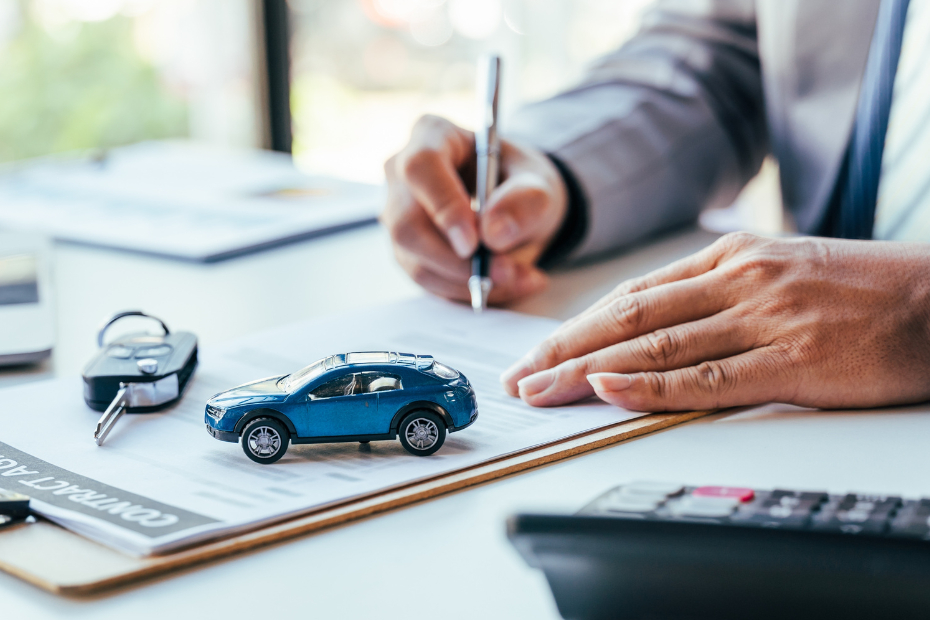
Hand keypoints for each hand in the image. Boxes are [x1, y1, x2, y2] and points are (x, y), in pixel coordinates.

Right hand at [381, 115, 567, 304]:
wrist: (516, 208)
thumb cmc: (522, 184)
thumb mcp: (539, 185)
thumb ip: (524, 201)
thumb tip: (493, 233)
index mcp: (432, 136)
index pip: (421, 168)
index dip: (443, 207)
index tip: (474, 242)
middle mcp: (402, 174)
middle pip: (407, 224)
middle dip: (457, 260)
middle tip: (505, 271)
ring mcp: (398, 215)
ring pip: (416, 261)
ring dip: (469, 281)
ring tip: (519, 278)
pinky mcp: (407, 251)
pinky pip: (428, 281)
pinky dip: (467, 291)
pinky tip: (503, 284)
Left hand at [500, 232, 929, 410]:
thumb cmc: (867, 292)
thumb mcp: (783, 272)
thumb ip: (722, 294)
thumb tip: (662, 326)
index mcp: (732, 258)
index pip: (633, 294)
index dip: (578, 325)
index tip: (539, 351)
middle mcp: (738, 281)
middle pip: (627, 317)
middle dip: (564, 349)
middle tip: (519, 377)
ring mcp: (763, 318)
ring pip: (653, 345)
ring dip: (587, 370)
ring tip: (541, 391)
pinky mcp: (793, 360)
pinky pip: (705, 377)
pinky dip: (648, 384)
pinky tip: (606, 390)